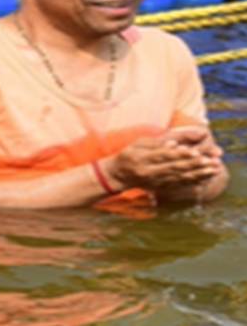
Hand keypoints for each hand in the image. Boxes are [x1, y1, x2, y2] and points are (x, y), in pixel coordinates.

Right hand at [106, 126, 222, 191]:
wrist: (118, 175)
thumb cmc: (129, 154)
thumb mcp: (139, 143)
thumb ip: (157, 143)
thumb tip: (175, 144)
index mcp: (142, 158)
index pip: (164, 156)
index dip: (181, 154)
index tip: (196, 151)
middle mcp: (148, 172)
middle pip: (174, 168)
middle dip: (194, 165)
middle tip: (210, 161)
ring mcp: (155, 182)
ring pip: (179, 178)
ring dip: (197, 175)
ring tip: (212, 170)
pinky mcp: (160, 187)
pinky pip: (179, 185)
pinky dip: (193, 182)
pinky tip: (205, 179)